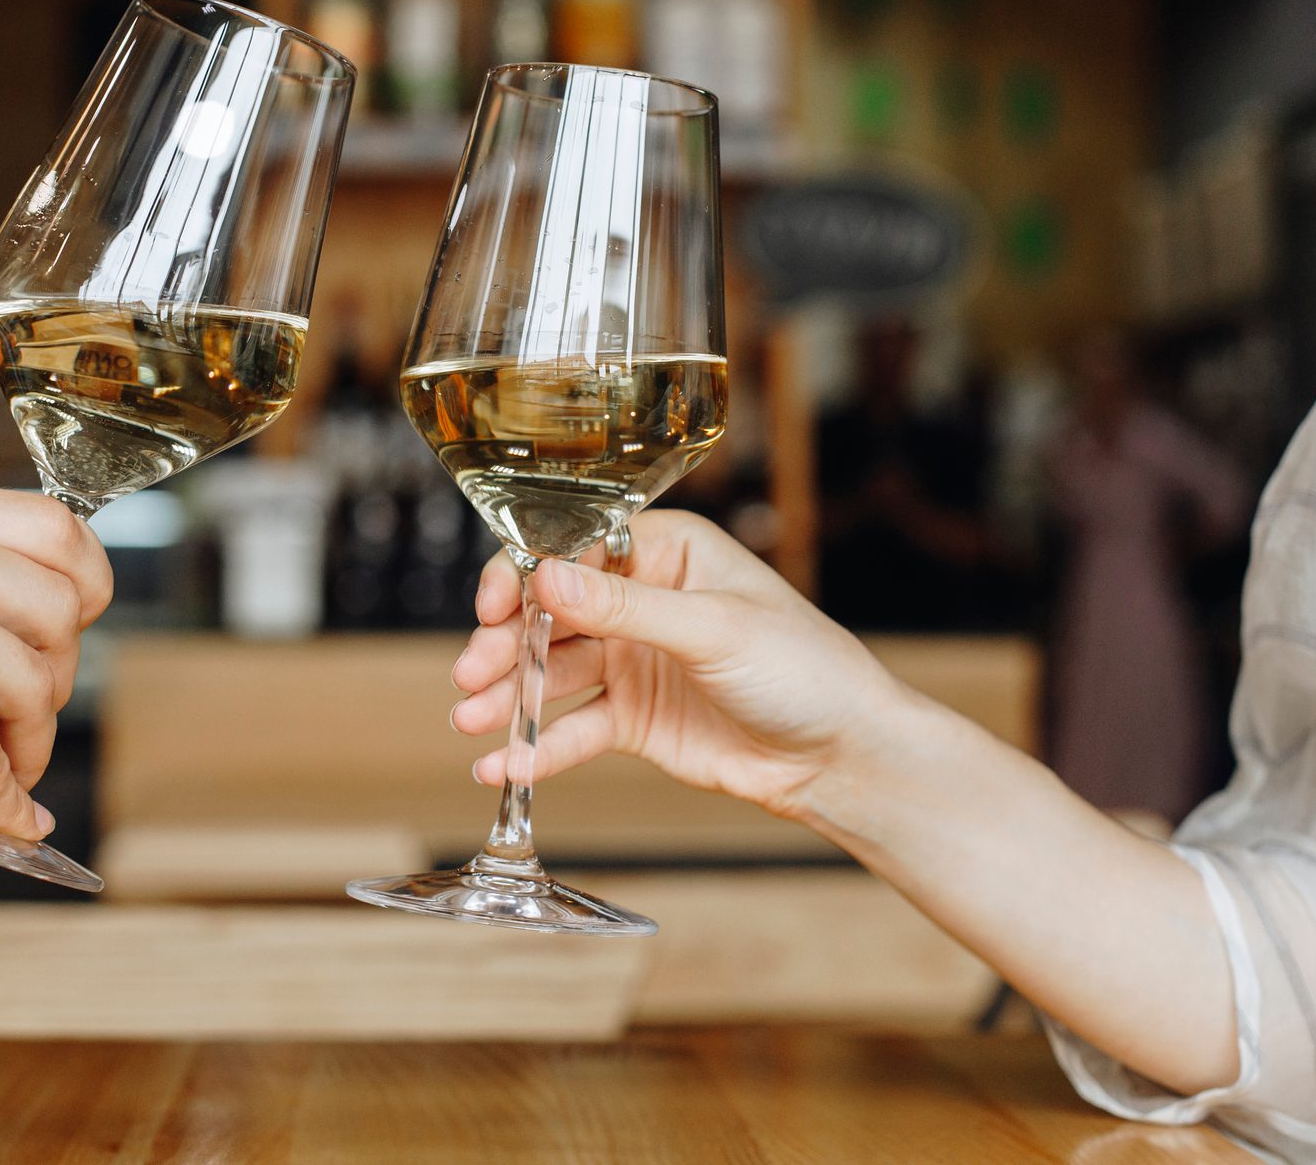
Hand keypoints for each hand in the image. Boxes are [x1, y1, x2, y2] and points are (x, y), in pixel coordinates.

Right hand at [0, 483, 111, 884]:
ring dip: (28, 741)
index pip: (54, 523)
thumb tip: (59, 608)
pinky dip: (2, 799)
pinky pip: (5, 757)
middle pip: (64, 602)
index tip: (72, 629)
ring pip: (43, 681)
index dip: (83, 584)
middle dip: (56, 673)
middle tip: (16, 719)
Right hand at [447, 511, 906, 819]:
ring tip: (472, 722)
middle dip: (506, 644)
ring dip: (509, 696)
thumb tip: (546, 578)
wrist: (843, 756)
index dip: (525, 576)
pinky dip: (537, 748)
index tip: (493, 607)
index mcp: (665, 552)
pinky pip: (573, 729)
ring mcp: (633, 661)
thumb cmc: (804, 669)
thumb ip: (624, 607)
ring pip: (551, 673)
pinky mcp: (632, 719)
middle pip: (550, 614)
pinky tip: (505, 767)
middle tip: (472, 673)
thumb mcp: (713, 629)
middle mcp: (640, 600)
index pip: (573, 549)